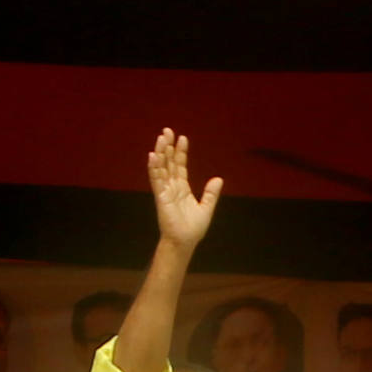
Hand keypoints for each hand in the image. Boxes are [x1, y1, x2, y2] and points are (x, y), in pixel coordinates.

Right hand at [146, 128, 223, 251]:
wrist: (185, 241)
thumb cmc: (193, 228)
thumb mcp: (206, 208)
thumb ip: (211, 194)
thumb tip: (218, 179)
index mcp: (182, 188)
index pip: (180, 166)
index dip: (180, 152)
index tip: (183, 138)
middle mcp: (172, 186)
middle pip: (168, 162)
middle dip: (168, 147)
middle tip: (167, 131)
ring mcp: (165, 190)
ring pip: (161, 167)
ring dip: (160, 152)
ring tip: (161, 138)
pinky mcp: (160, 196)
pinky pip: (156, 179)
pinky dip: (154, 167)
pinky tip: (153, 155)